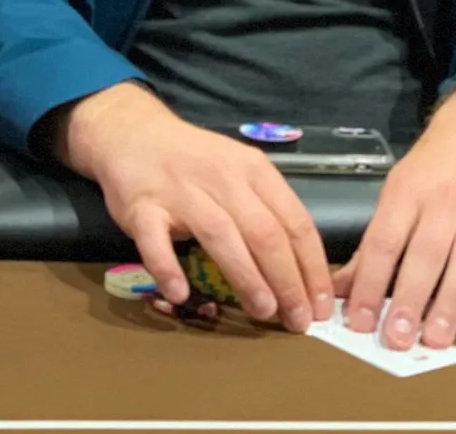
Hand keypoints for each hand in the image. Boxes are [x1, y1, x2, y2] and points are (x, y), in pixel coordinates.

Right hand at [58, 84, 333, 332]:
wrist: (134, 133)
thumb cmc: (196, 161)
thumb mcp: (240, 172)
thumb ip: (266, 210)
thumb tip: (302, 270)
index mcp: (253, 170)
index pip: (294, 220)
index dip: (312, 266)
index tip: (321, 303)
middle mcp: (222, 177)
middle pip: (264, 231)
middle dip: (288, 280)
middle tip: (298, 321)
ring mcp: (180, 191)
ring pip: (221, 234)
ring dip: (246, 276)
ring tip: (264, 311)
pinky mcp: (142, 206)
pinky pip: (155, 240)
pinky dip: (168, 267)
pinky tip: (181, 294)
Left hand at [333, 78, 455, 350]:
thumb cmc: (432, 170)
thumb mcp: (395, 193)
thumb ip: (371, 246)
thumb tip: (337, 291)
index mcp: (408, 191)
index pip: (385, 241)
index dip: (371, 283)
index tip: (360, 322)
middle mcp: (446, 200)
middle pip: (426, 253)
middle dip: (410, 299)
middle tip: (397, 340)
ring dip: (450, 303)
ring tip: (434, 340)